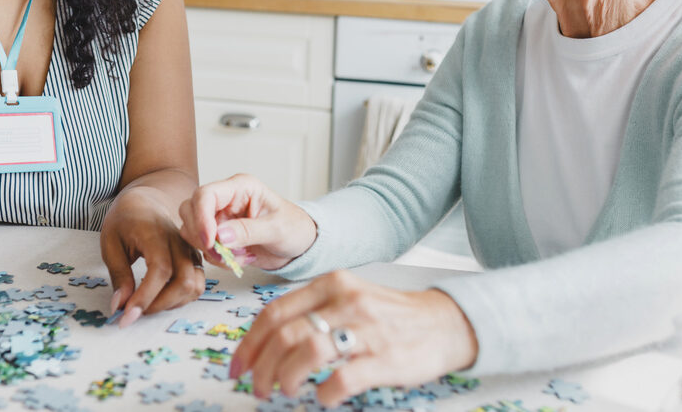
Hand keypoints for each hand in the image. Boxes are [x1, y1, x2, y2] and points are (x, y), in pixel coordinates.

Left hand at [101, 185, 205, 327]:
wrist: (146, 201)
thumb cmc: (125, 219)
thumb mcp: (110, 243)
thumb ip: (118, 275)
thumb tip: (120, 306)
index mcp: (156, 232)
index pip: (160, 270)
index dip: (145, 297)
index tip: (127, 316)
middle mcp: (180, 242)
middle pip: (184, 282)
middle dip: (158, 305)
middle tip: (132, 312)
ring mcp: (191, 250)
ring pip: (195, 286)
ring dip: (171, 304)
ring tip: (145, 304)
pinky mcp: (195, 258)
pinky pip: (196, 285)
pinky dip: (179, 299)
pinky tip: (159, 297)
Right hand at [178, 173, 316, 271]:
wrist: (300, 244)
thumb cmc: (294, 228)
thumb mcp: (277, 229)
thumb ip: (249, 231)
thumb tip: (220, 236)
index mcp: (240, 187)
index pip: (206, 194)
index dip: (201, 218)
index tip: (210, 242)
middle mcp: (225, 199)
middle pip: (190, 210)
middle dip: (202, 237)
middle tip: (224, 254)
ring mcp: (219, 217)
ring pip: (192, 231)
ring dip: (211, 250)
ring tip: (240, 256)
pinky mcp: (218, 235)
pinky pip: (203, 247)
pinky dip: (217, 258)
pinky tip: (240, 259)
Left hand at [232, 271, 477, 405]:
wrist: (444, 323)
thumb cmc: (389, 316)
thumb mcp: (348, 297)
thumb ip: (312, 311)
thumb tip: (264, 341)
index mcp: (331, 284)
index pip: (274, 312)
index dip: (249, 343)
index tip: (237, 366)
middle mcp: (346, 301)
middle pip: (285, 334)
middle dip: (262, 366)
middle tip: (257, 386)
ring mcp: (366, 329)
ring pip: (307, 352)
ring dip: (286, 378)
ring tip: (284, 391)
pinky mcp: (384, 358)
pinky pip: (342, 378)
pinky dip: (325, 393)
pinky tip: (324, 397)